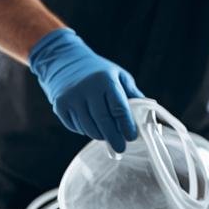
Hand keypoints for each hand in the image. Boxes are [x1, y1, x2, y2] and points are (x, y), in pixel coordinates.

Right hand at [28, 28, 144, 151]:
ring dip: (100, 135)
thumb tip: (148, 119)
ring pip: (89, 128)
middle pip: (103, 122)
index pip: (118, 108)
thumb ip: (133, 96)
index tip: (131, 137)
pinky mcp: (60, 106)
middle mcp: (87, 88)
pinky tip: (89, 122)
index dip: (126, 126)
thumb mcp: (119, 76)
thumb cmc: (98, 72)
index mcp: (105, 80)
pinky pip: (76, 127)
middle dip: (114, 138)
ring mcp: (71, 97)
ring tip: (106, 134)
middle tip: (120, 148)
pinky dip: (85, 130)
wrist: (64, 61)